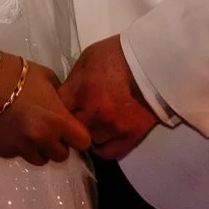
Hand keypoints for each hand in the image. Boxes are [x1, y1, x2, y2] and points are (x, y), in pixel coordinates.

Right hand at [0, 56, 92, 166]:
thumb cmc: (19, 75)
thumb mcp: (50, 81)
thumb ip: (61, 102)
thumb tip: (65, 112)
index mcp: (58, 120)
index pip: (83, 142)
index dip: (78, 136)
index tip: (71, 130)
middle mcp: (42, 139)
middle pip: (62, 156)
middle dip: (58, 144)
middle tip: (49, 129)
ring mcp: (23, 148)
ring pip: (41, 160)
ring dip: (40, 149)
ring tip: (31, 131)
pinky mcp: (5, 152)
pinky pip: (20, 155)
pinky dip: (21, 147)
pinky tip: (14, 130)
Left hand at [59, 36, 160, 161]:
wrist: (154, 63)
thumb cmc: (118, 55)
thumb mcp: (88, 57)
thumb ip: (73, 79)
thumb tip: (64, 96)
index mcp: (82, 89)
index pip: (56, 109)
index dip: (54, 109)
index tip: (56, 108)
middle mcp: (95, 112)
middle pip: (69, 129)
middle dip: (68, 124)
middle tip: (72, 118)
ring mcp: (113, 127)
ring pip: (88, 142)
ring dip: (86, 134)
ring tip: (89, 125)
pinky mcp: (130, 137)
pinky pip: (107, 153)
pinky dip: (101, 147)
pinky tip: (100, 137)